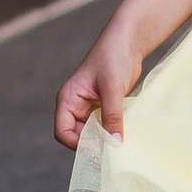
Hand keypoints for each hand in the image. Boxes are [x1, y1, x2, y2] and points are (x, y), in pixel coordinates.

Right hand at [53, 12, 146, 148]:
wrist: (128, 41)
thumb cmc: (113, 57)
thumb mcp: (112, 88)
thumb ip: (112, 116)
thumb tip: (114, 142)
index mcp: (68, 99)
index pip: (63, 131)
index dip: (77, 143)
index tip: (97, 147)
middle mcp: (76, 106)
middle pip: (78, 136)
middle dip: (93, 143)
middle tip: (112, 149)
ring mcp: (90, 107)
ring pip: (93, 133)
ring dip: (104, 138)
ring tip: (120, 144)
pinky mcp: (104, 107)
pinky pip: (105, 126)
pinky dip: (113, 131)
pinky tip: (125, 134)